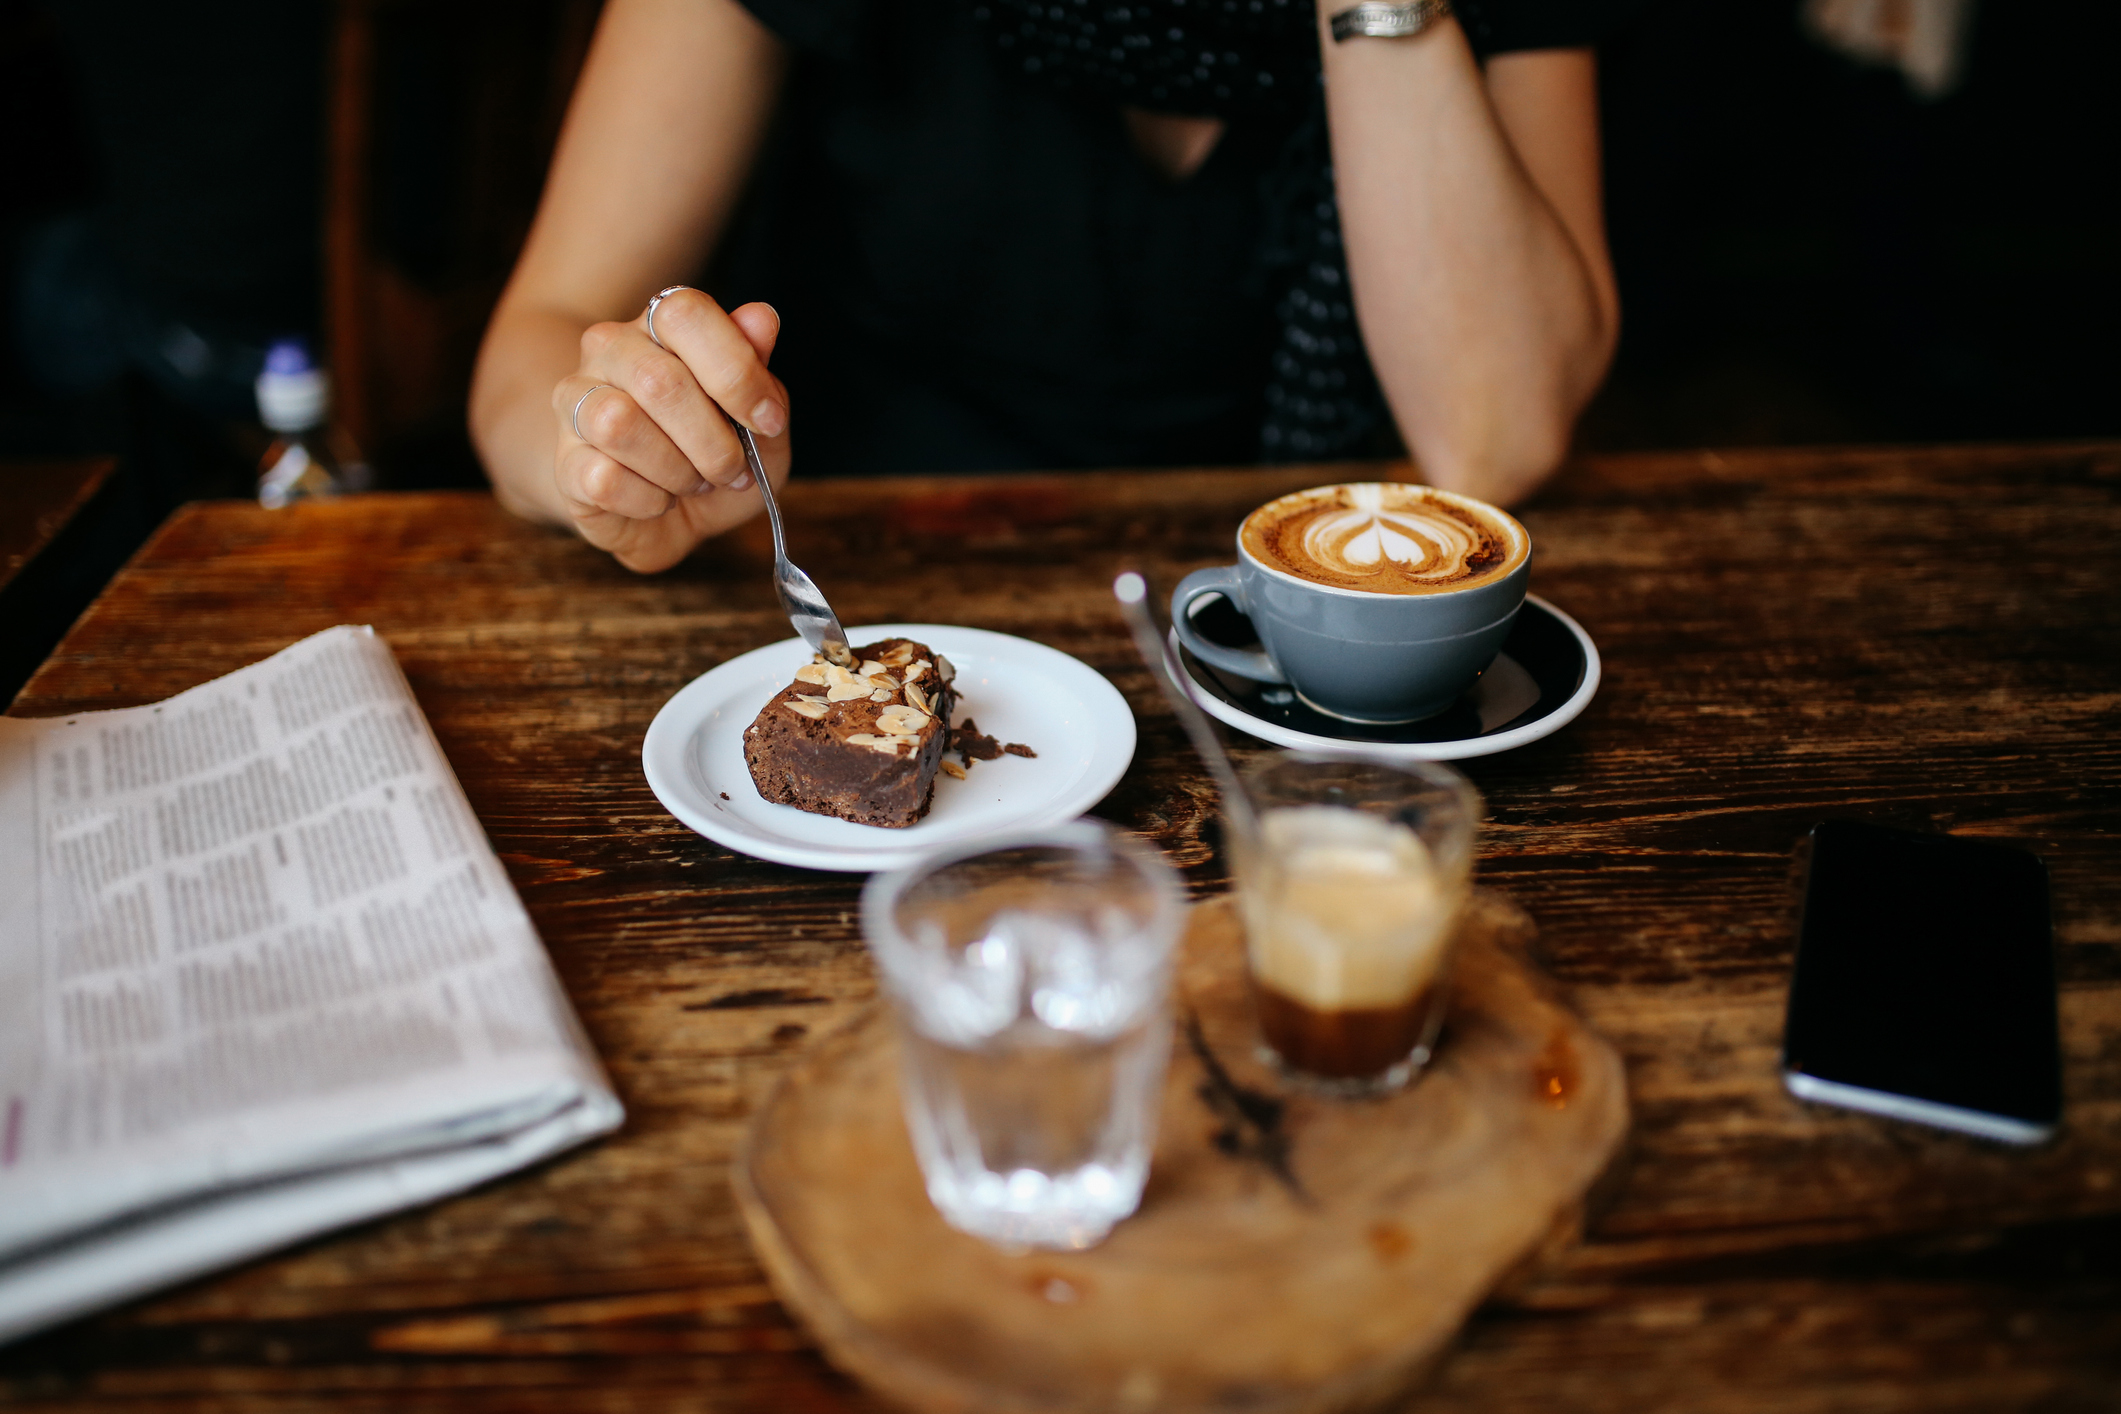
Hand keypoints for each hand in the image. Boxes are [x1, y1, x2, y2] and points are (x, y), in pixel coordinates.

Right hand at [551, 288, 790, 572]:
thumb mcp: (757, 420)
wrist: (667, 514)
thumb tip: (762, 319)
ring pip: (618, 425)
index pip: (685, 313)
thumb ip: (758, 371)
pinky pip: (604, 478)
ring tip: (692, 482)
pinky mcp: (565, 461)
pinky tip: (660, 500)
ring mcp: (576, 401)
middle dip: (714, 442)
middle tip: (732, 471)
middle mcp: (610, 350)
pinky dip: (649, 501)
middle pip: (659, 381)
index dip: (736, 371)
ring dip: (677, 470)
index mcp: (661, 326)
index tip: (768, 422)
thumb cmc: (714, 453)